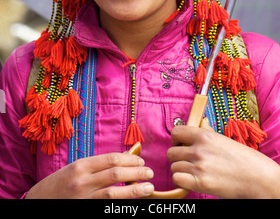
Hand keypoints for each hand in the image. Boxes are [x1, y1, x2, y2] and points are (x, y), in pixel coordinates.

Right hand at [25, 152, 153, 198]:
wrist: (39, 202)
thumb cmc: (60, 183)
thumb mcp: (77, 168)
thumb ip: (99, 164)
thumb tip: (126, 157)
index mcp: (81, 166)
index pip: (111, 159)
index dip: (130, 160)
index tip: (141, 162)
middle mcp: (82, 181)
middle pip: (115, 175)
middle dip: (136, 173)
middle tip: (150, 173)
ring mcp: (83, 199)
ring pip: (113, 194)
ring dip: (134, 191)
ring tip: (148, 188)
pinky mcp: (85, 211)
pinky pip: (107, 208)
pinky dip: (121, 206)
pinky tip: (132, 204)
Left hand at [167, 118, 279, 198]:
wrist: (258, 177)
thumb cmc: (243, 158)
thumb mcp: (223, 139)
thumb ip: (208, 131)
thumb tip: (201, 121)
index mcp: (204, 136)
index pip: (176, 132)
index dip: (176, 139)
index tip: (181, 145)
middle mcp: (199, 149)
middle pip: (171, 152)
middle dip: (177, 157)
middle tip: (187, 161)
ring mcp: (199, 166)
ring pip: (173, 167)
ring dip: (180, 170)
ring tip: (192, 172)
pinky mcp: (201, 183)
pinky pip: (177, 179)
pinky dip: (182, 181)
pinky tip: (191, 181)